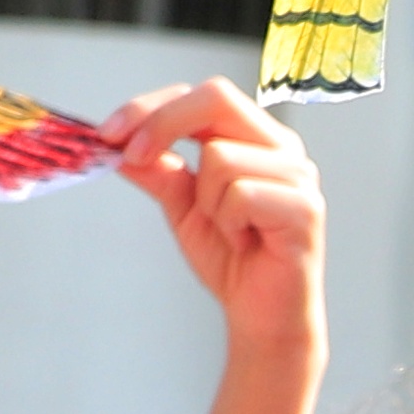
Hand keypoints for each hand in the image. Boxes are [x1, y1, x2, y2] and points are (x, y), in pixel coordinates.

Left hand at [107, 79, 325, 413]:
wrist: (262, 317)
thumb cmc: (232, 259)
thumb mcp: (182, 206)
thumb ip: (158, 169)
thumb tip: (117, 141)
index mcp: (256, 138)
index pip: (201, 95)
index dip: (151, 106)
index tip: (108, 133)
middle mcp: (283, 147)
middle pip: (215, 98)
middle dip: (161, 124)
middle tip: (130, 157)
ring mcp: (299, 175)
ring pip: (221, 157)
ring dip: (206, 201)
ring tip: (227, 230)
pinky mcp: (305, 208)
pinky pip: (240, 194)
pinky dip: (228, 223)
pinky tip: (244, 242)